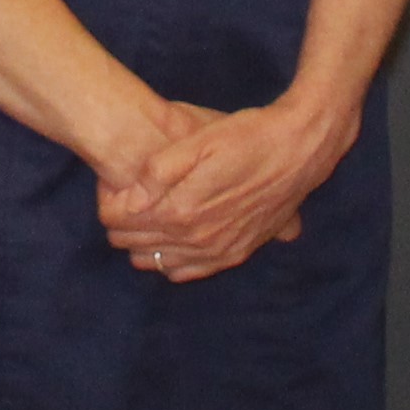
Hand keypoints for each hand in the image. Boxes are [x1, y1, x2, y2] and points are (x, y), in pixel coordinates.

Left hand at [104, 90, 352, 283]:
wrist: (300, 150)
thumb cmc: (248, 137)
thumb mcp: (200, 141)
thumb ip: (159, 171)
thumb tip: (131, 199)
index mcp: (183, 212)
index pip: (122, 224)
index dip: (109, 207)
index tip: (110, 190)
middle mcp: (199, 240)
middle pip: (136, 245)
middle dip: (122, 226)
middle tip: (122, 202)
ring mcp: (219, 252)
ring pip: (159, 263)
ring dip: (145, 244)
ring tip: (144, 219)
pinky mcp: (237, 253)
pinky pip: (190, 272)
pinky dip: (172, 261)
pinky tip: (171, 241)